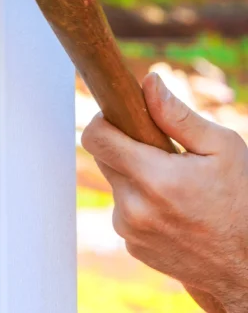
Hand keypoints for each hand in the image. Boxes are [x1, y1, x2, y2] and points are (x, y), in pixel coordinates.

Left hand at [82, 73, 247, 310]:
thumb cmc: (243, 202)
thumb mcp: (223, 149)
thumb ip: (178, 116)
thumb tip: (149, 83)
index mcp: (154, 178)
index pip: (95, 137)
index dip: (104, 120)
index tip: (121, 116)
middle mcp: (134, 206)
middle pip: (104, 158)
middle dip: (126, 148)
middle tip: (162, 153)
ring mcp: (130, 229)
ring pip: (116, 185)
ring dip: (135, 178)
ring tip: (175, 187)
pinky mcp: (132, 245)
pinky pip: (125, 211)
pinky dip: (141, 205)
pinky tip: (174, 211)